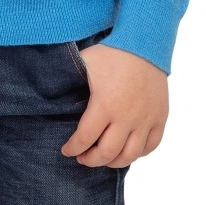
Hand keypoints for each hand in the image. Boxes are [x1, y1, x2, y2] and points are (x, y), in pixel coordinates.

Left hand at [60, 44, 167, 167]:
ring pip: (130, 156)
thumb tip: (45, 89)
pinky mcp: (160, 117)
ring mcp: (146, 119)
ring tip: (103, 156)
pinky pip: (150, 146)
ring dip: (113, 161)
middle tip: (82, 157)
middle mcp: (127, 117)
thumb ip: (66, 79)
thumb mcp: (84, 62)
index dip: (73, 148)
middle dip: (90, 160)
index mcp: (105, 104)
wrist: (143, 43)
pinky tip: (126, 148)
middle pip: (107, 153)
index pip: (85, 138)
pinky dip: (137, 153)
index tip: (66, 150)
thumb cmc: (111, 53)